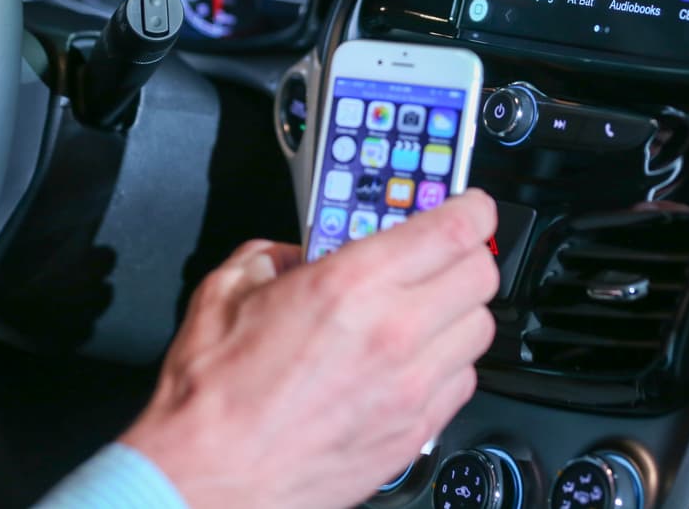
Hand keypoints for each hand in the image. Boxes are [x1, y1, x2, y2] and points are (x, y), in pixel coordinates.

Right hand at [120, 190, 499, 508]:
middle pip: (481, 274)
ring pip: (480, 328)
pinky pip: (464, 380)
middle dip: (465, 257)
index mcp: (350, 284)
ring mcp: (411, 386)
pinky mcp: (416, 431)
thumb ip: (272, 255)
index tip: (469, 207)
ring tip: (424, 312)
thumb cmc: (213, 398)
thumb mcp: (225, 292)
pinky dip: (449, 364)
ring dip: (459, 312)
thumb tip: (296, 250)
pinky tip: (413, 362)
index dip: (473, 209)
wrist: (207, 480)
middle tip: (439, 258)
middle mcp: (393, 331)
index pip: (456, 229)